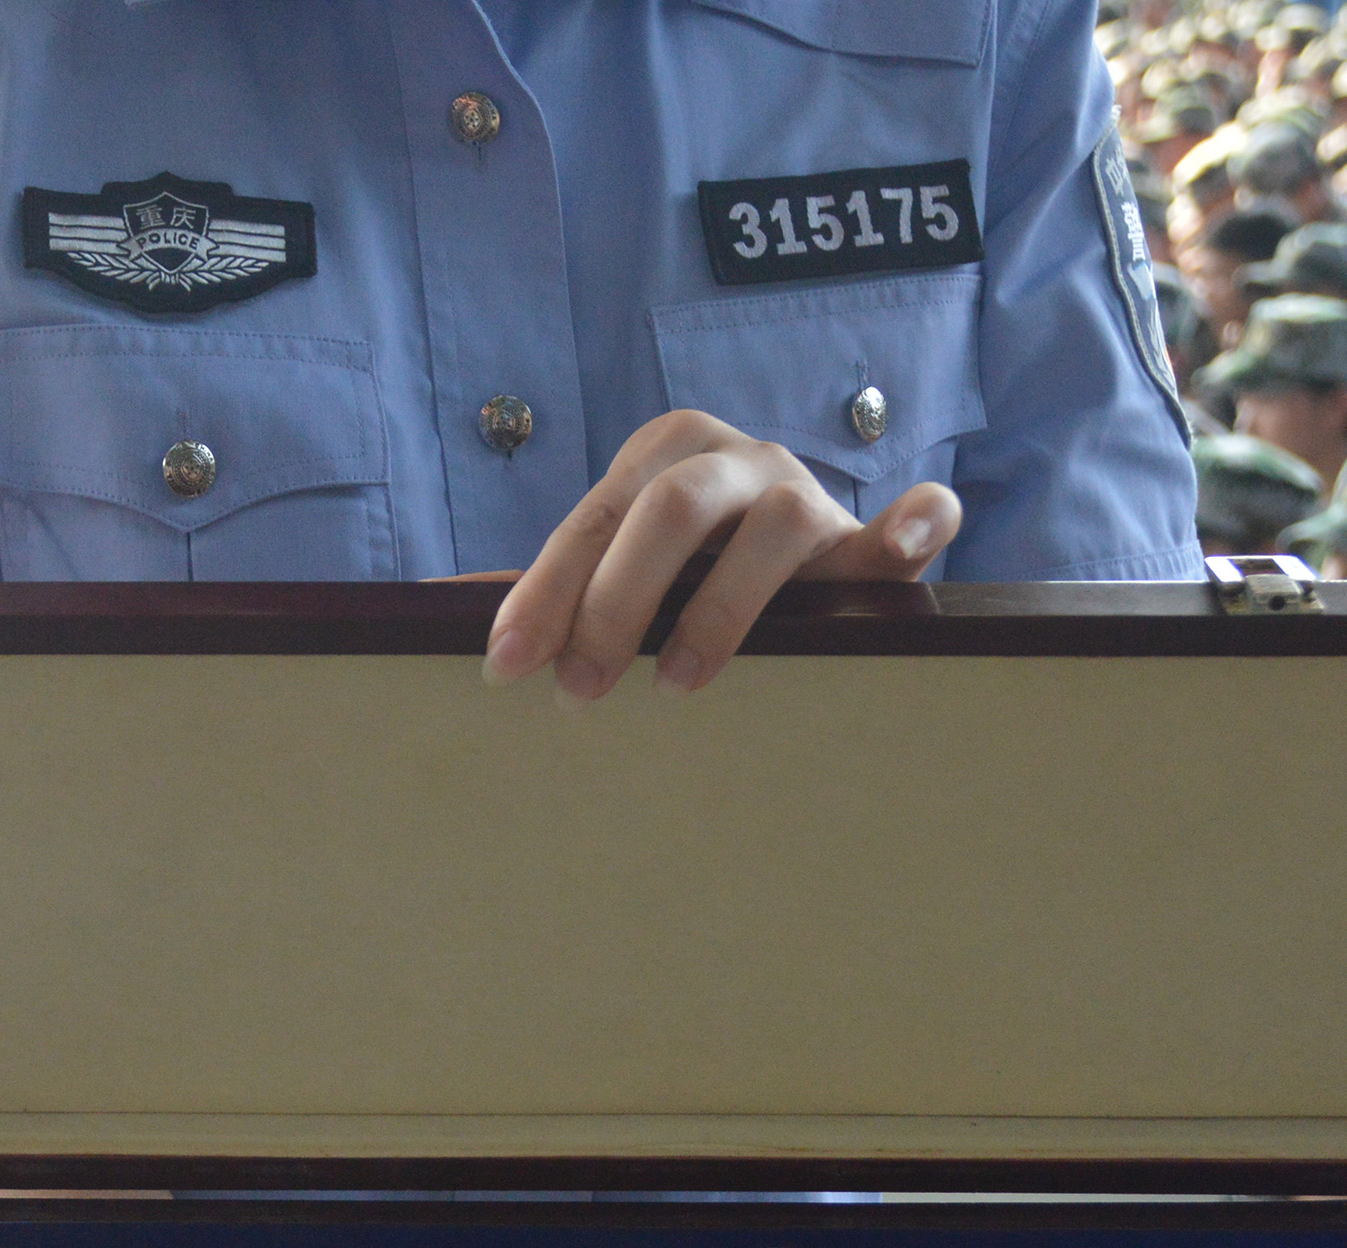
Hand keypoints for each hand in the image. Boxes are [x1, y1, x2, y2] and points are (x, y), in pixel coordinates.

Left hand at [482, 409, 958, 705]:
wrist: (807, 565)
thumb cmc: (688, 579)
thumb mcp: (621, 568)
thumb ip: (557, 586)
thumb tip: (430, 612)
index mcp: (662, 458)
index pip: (593, 518)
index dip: (547, 591)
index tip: (507, 666)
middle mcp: (736, 460)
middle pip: (673, 507)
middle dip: (619, 600)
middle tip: (584, 691)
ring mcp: (812, 493)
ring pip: (779, 519)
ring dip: (726, 603)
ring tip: (684, 682)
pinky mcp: (879, 538)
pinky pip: (917, 518)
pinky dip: (917, 522)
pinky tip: (907, 540)